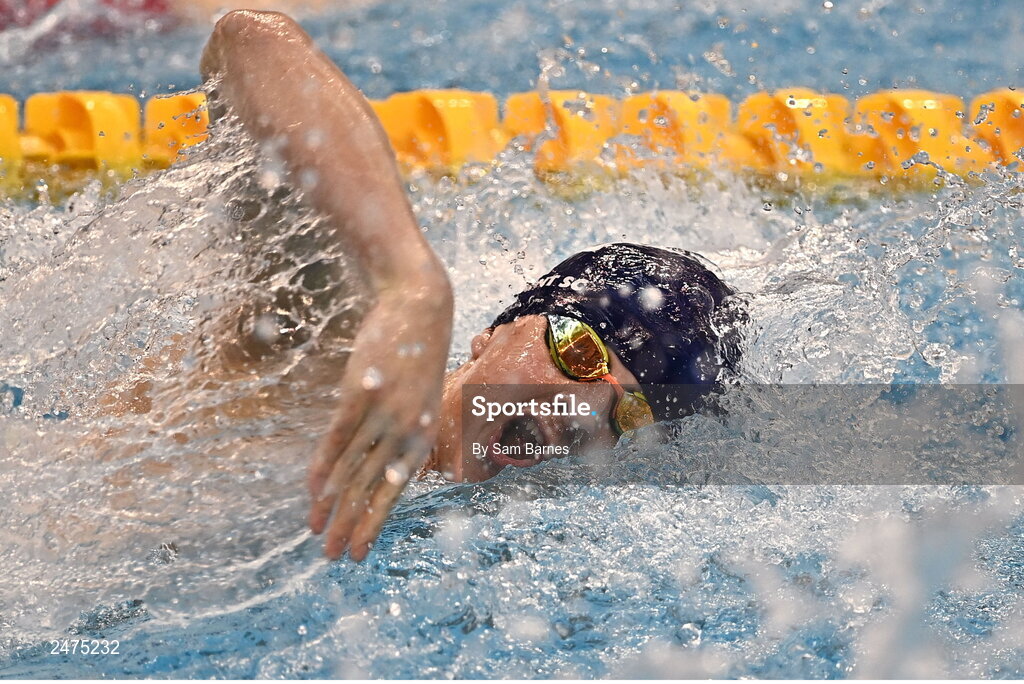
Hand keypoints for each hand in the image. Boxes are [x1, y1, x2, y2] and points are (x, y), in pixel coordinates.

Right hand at [307, 282, 451, 560]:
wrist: (420, 306)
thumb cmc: (417, 355)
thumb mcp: (420, 399)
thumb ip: (403, 431)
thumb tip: (380, 463)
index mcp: (424, 436)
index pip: (395, 491)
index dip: (374, 524)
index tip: (357, 554)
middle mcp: (408, 430)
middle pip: (371, 488)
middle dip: (351, 525)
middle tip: (332, 557)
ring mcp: (385, 412)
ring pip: (352, 469)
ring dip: (332, 503)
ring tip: (314, 529)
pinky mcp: (363, 391)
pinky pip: (338, 437)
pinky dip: (323, 465)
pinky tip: (312, 490)